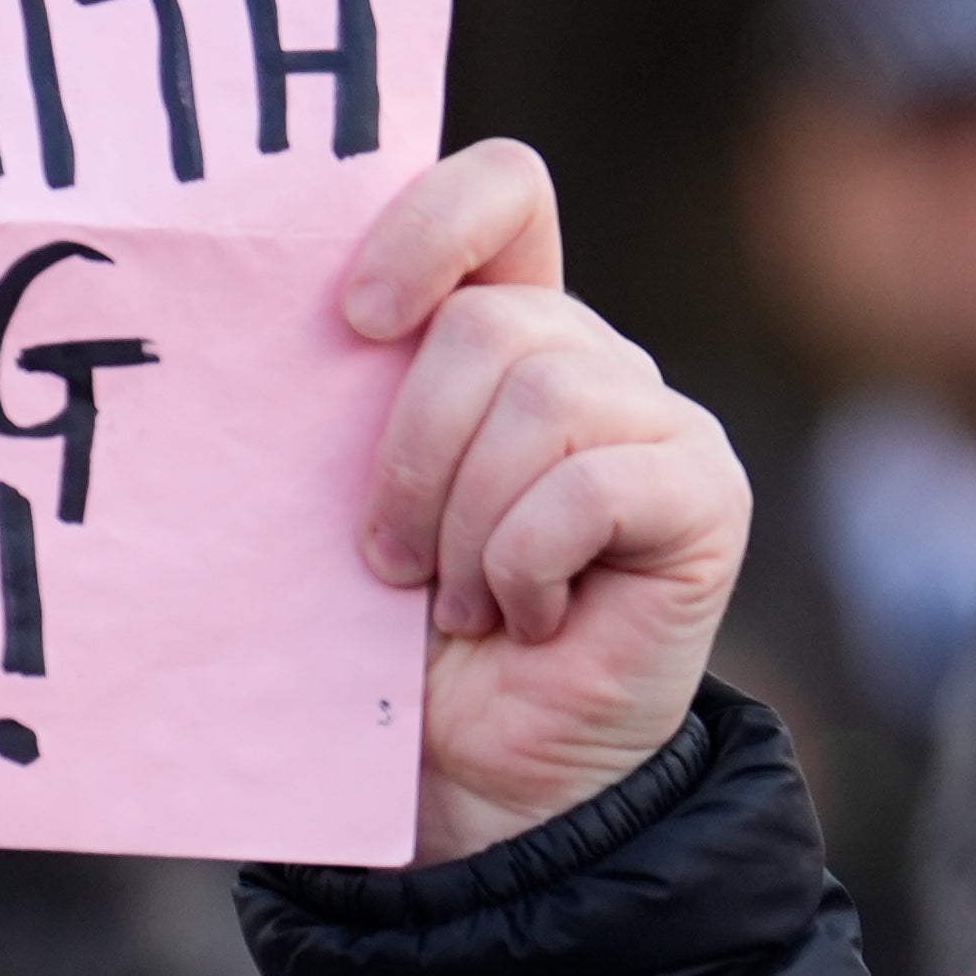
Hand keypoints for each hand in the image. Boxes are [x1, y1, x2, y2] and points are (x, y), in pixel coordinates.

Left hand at [345, 142, 752, 863]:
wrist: (465, 783)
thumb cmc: (390, 650)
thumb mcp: (343, 507)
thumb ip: (345, 406)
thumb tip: (273, 317)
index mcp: (503, 338)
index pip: (503, 192)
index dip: (431, 224)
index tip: (352, 322)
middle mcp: (589, 363)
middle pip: (492, 321)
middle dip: (411, 454)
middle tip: (392, 561)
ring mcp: (657, 425)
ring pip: (542, 400)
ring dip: (466, 526)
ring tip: (461, 604)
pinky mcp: (702, 495)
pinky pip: (592, 484)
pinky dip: (525, 564)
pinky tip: (525, 618)